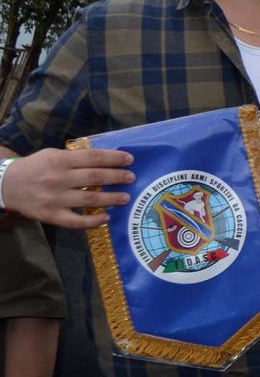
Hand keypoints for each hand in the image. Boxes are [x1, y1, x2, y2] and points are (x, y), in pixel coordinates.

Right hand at [2, 148, 134, 228]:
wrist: (7, 185)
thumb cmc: (35, 168)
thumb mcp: (52, 155)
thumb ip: (75, 158)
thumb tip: (105, 159)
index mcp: (59, 160)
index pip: (93, 158)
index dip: (113, 158)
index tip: (130, 160)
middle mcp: (58, 179)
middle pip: (95, 177)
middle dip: (117, 177)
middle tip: (131, 178)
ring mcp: (55, 198)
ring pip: (89, 199)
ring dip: (111, 198)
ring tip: (125, 198)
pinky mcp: (51, 215)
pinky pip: (76, 221)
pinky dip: (93, 221)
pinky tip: (106, 218)